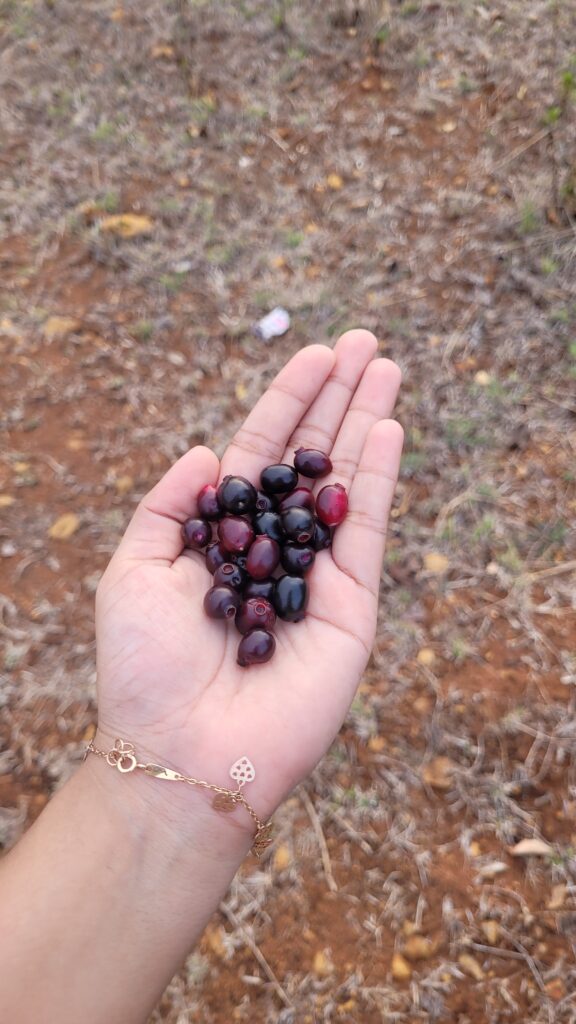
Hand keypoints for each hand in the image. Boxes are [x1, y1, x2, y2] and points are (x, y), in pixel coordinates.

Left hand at [91, 330, 402, 850]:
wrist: (179, 750)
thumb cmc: (144, 667)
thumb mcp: (132, 568)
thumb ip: (168, 505)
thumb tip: (210, 451)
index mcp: (223, 535)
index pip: (261, 453)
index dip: (287, 401)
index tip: (315, 353)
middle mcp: (274, 548)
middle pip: (312, 458)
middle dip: (338, 399)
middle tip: (366, 343)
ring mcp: (316, 575)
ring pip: (346, 484)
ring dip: (367, 423)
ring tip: (387, 367)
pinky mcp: (350, 606)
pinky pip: (366, 533)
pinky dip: (378, 480)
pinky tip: (386, 429)